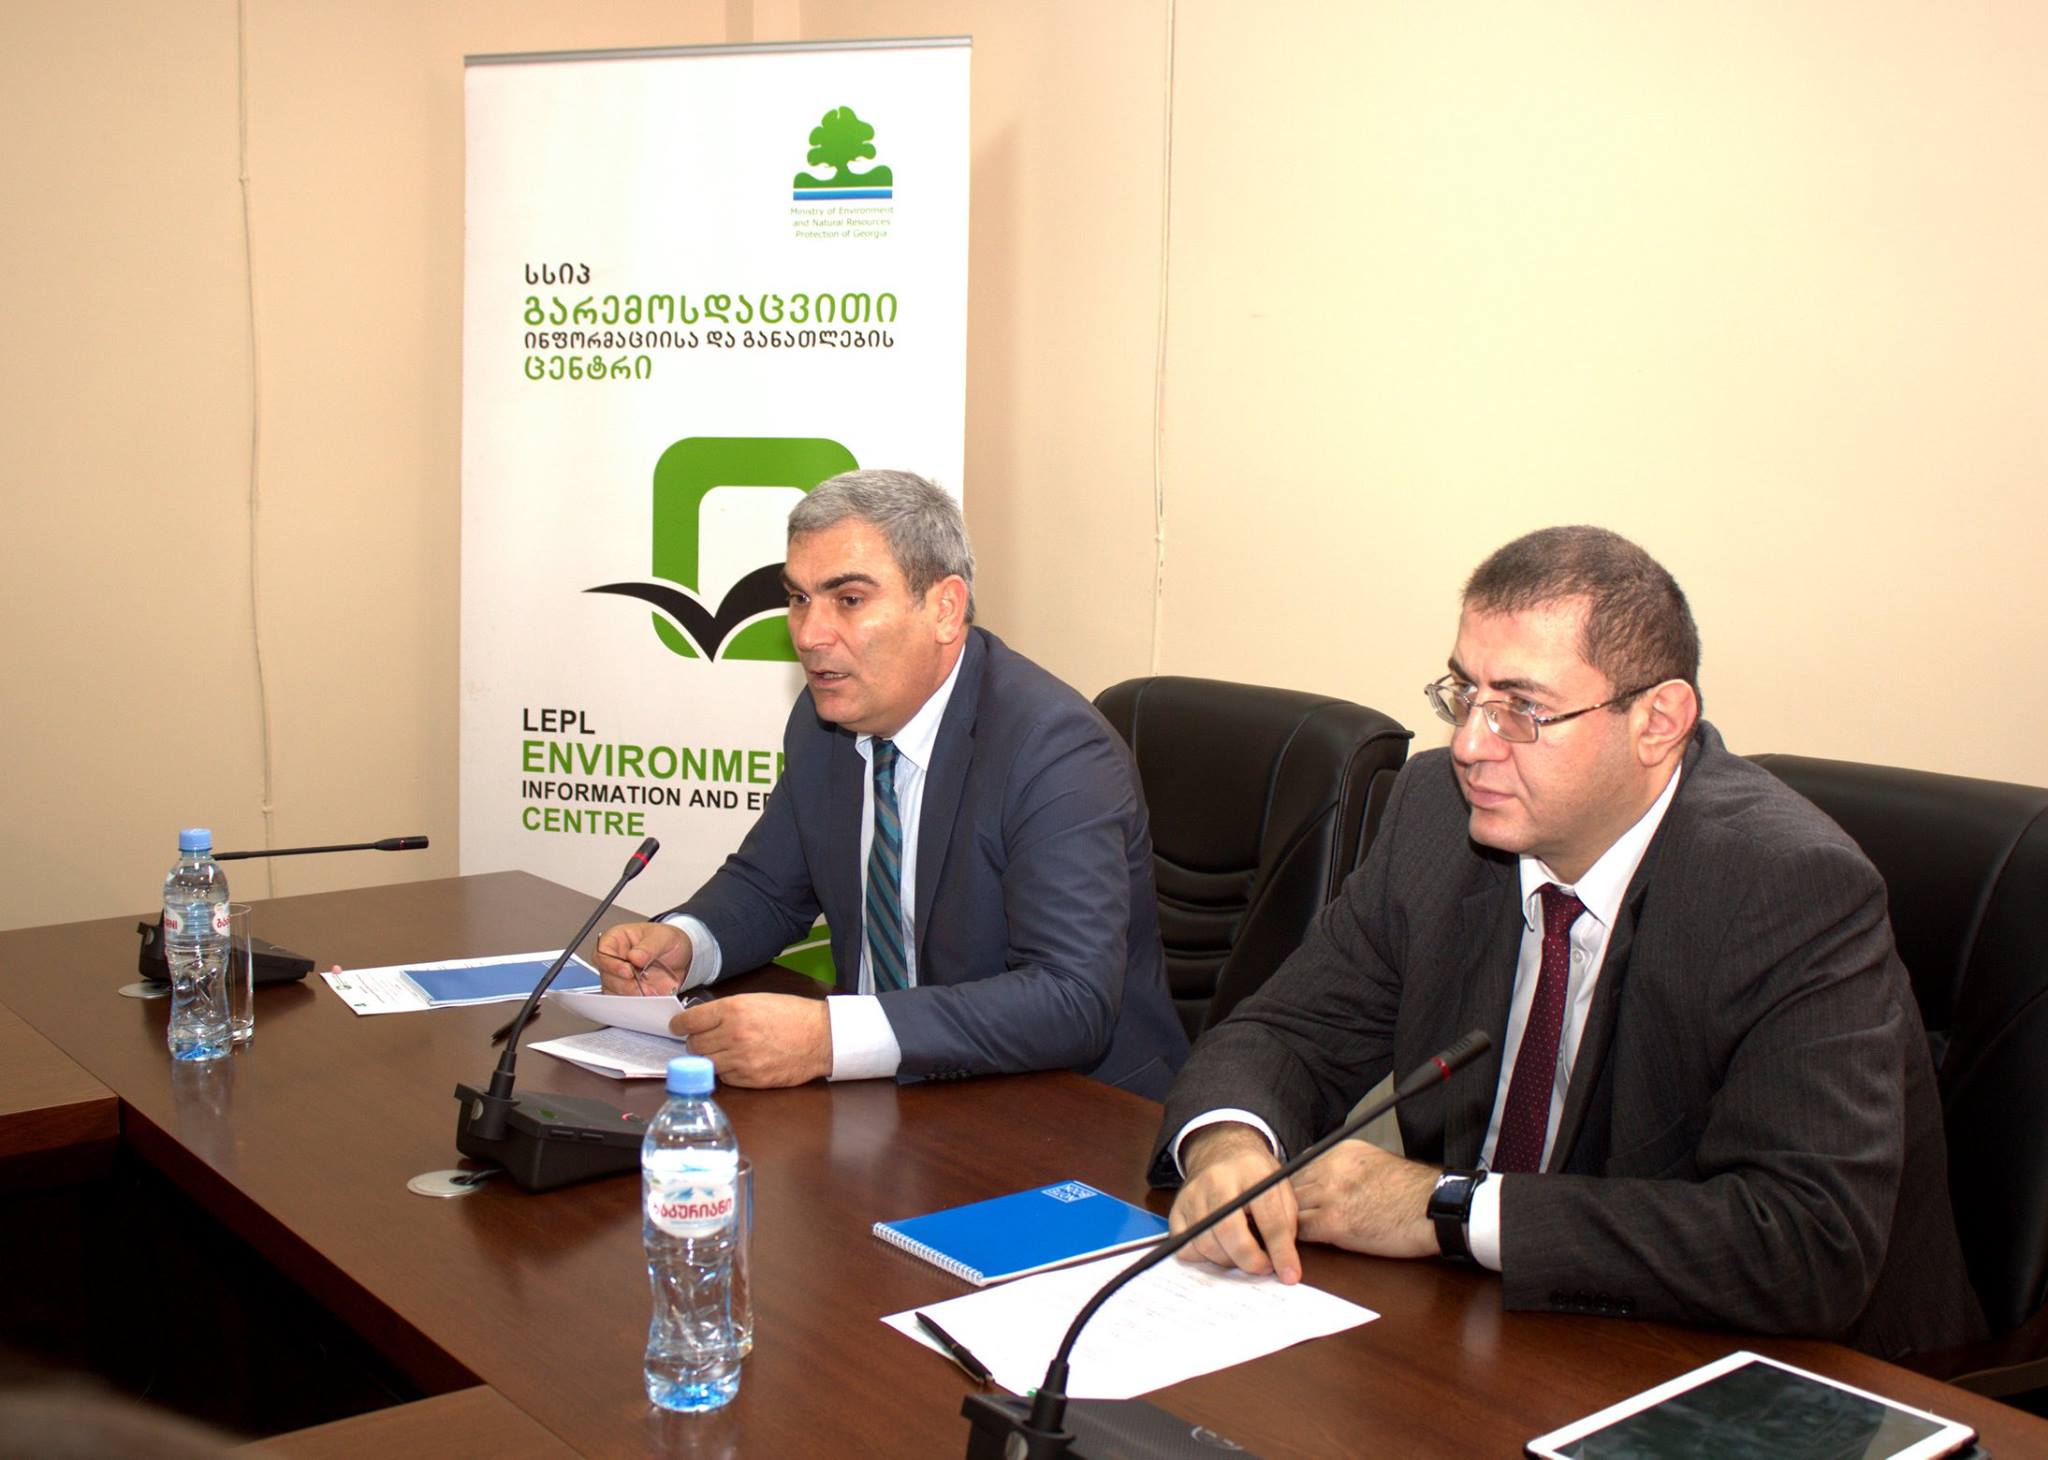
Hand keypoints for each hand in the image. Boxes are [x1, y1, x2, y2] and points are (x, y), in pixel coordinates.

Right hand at [593, 921, 690, 994]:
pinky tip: (650, 997)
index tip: (627, 971)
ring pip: (613, 991)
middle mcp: (614, 959)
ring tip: (650, 991)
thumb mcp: (664, 937)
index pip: (602, 952)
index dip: (611, 964)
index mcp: (617, 940)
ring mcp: (619, 977)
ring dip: (632, 995)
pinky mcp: (627, 992)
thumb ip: (649, 947)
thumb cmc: (668, 940)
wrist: (683, 956)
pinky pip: (624, 1002)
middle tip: (642, 985)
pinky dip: (637, 1003)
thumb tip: (634, 956)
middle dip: (625, 984)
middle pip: (606, 976)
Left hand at [675, 993, 831, 1086]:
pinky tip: (739, 1062)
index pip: (690, 1021)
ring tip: (722, 1051)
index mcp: (734, 1010)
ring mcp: (741, 1059)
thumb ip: (727, 1011)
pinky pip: (724, 1077)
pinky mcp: (750, 1079)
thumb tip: (700, 1021)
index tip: (677, 1027)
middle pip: (694, 1045)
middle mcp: (734, 1034)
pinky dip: (726, 1071)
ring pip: (706, 1063)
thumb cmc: (792, 1015)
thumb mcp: (756, 1001)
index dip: (679, 1025)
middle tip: (704, 1039)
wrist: (821, 1037)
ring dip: (709, 1058)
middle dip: (695, 1042)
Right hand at [1168, 1123, 1301, 1282]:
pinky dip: (1203, 1257)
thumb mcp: (1280, 1187)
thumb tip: (1285, 1266)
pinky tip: (1219, 1247)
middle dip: (1250, 1260)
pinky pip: (1185, 1247)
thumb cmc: (1254, 1174)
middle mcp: (1217, 1179)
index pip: (1268, 1217)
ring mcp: (1192, 1194)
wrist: (1220, 1151)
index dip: (1281, 1251)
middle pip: (1229, 1231)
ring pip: (1206, 1243)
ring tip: (1244, 1255)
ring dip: (1229, 1261)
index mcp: (1252, 1170)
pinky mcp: (1177, 1208)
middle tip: (1263, 1267)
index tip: (1289, 1274)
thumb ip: (1287, 1223)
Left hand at [1290, 1140, 1439, 1258]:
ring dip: (1289, 1224)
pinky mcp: (1334, 1221)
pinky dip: (1296, 1240)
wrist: (1434, 1208)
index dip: (1296, 1190)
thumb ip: (1347, 1167)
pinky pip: (1300, 1230)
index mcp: (1342, 1152)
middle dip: (1288, 1206)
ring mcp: (1330, 1194)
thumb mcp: (1376, 1163)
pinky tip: (1297, 1248)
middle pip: (1292, 1187)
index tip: (1293, 1203)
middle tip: (1283, 1223)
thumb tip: (1328, 1179)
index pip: (1301, 1169)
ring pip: (1292, 1208)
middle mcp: (1332, 1168)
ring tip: (1286, 1237)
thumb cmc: (1415, 1193)